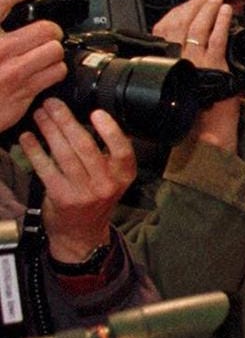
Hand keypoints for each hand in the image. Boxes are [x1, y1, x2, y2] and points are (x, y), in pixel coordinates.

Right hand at [0, 0, 65, 129]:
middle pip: (45, 28)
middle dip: (49, 30)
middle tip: (46, 33)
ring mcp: (11, 70)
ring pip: (54, 50)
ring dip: (52, 51)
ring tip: (44, 52)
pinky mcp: (23, 90)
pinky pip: (56, 72)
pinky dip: (54, 70)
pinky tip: (43, 70)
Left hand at [19, 101, 134, 262]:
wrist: (82, 233)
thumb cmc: (95, 198)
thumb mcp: (113, 178)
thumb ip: (110, 154)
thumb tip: (99, 118)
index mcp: (123, 175)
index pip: (122, 151)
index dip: (110, 131)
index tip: (96, 112)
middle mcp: (106, 184)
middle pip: (86, 147)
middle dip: (66, 121)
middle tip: (52, 104)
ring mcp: (84, 192)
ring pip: (64, 154)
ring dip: (49, 131)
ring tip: (40, 115)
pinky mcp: (61, 197)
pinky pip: (46, 168)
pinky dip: (35, 150)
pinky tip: (27, 137)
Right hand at [153, 0, 238, 151]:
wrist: (206, 134)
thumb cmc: (198, 117)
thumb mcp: (188, 88)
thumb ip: (190, 69)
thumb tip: (202, 51)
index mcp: (169, 64)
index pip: (168, 31)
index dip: (180, 14)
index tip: (189, 5)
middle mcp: (178, 60)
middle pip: (182, 24)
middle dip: (194, 7)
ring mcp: (195, 61)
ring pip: (199, 27)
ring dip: (208, 10)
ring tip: (215, 0)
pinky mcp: (213, 66)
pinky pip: (218, 38)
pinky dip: (222, 22)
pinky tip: (226, 11)